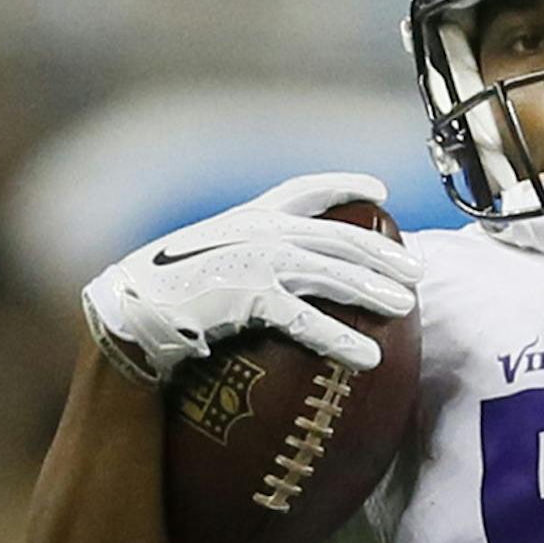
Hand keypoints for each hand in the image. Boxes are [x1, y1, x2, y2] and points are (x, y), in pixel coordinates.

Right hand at [81, 173, 420, 385]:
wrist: (126, 313)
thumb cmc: (166, 295)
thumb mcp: (210, 259)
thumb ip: (245, 256)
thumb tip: (279, 276)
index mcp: (246, 218)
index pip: (303, 190)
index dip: (343, 184)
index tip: (380, 188)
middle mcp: (256, 232)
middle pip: (336, 236)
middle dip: (381, 253)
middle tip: (417, 271)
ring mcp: (253, 260)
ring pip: (331, 272)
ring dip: (373, 290)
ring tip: (407, 307)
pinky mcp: (248, 295)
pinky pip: (308, 319)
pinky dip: (342, 338)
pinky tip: (370, 357)